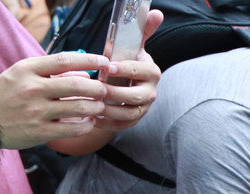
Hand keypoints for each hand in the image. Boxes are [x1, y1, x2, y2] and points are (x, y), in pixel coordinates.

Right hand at [0, 52, 113, 148]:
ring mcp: (37, 111)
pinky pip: (74, 129)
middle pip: (78, 85)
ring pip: (80, 108)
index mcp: (28, 69)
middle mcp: (33, 89)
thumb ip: (50, 71)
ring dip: (96, 107)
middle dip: (98, 87)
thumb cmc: (7, 95)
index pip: (65, 60)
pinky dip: (87, 125)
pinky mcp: (41, 132)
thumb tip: (84, 71)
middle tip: (104, 89)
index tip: (105, 62)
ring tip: (98, 106)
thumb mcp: (21, 74)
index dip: (89, 60)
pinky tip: (89, 121)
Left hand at [94, 12, 163, 131]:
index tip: (107, 68)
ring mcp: (143, 108)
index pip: (141, 71)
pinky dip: (108, 123)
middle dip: (115, 93)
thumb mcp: (134, 44)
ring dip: (110, 111)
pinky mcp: (134, 120)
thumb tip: (156, 12)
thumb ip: (142, 29)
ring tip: (93, 104)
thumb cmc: (127, 59)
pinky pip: (122, 125)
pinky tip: (93, 117)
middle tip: (97, 89)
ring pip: (129, 114)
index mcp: (151, 72)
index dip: (125, 70)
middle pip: (136, 97)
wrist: (129, 81)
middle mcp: (151, 92)